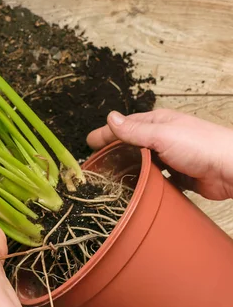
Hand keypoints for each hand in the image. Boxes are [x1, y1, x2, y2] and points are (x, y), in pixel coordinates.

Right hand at [87, 109, 232, 199]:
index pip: (124, 126)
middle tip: (94, 165)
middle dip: (113, 153)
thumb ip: (134, 130)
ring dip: (127, 169)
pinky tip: (134, 189)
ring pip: (142, 163)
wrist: (232, 170)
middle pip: (131, 145)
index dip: (105, 134)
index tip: (88, 144)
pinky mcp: (178, 176)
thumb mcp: (161, 134)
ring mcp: (170, 157)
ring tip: (109, 179)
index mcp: (158, 122)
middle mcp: (162, 138)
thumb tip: (110, 117)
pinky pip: (154, 178)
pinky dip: (143, 182)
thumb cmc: (201, 146)